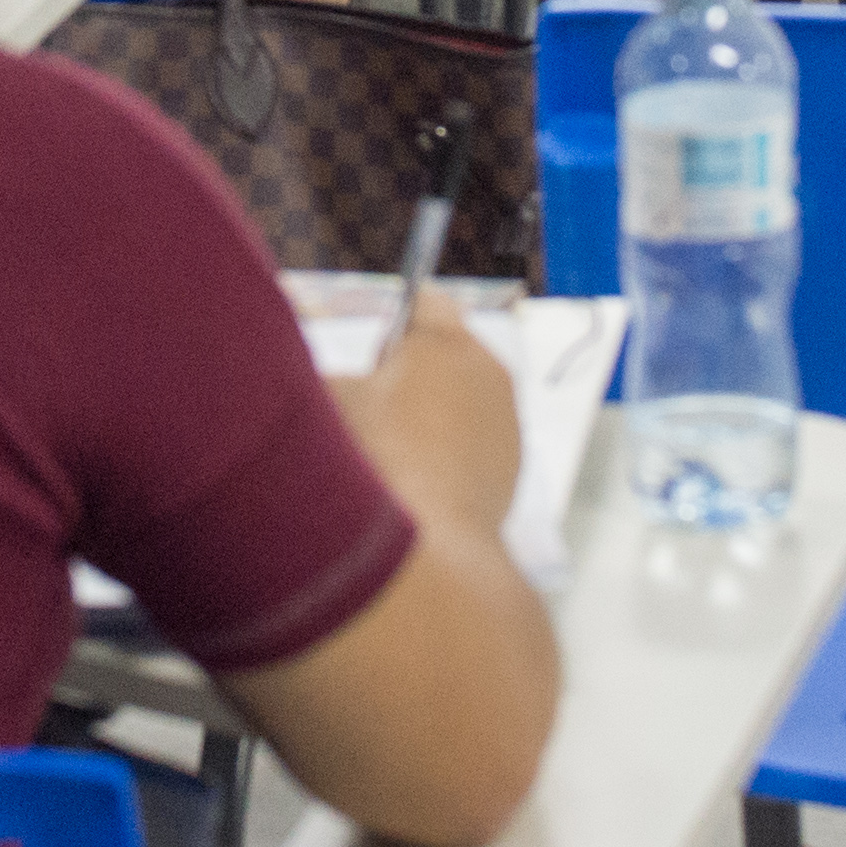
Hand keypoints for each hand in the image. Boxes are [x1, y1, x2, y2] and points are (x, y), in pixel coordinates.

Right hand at [327, 290, 523, 542]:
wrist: (428, 547)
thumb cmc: (377, 458)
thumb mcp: (332, 400)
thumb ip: (339, 374)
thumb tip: (347, 379)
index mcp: (446, 341)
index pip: (425, 299)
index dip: (395, 322)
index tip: (375, 356)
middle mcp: (489, 371)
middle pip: (448, 352)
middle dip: (415, 369)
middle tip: (377, 407)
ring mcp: (508, 422)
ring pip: (466, 398)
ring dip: (437, 411)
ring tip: (398, 452)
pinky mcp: (513, 467)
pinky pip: (478, 440)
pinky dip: (454, 450)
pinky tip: (423, 482)